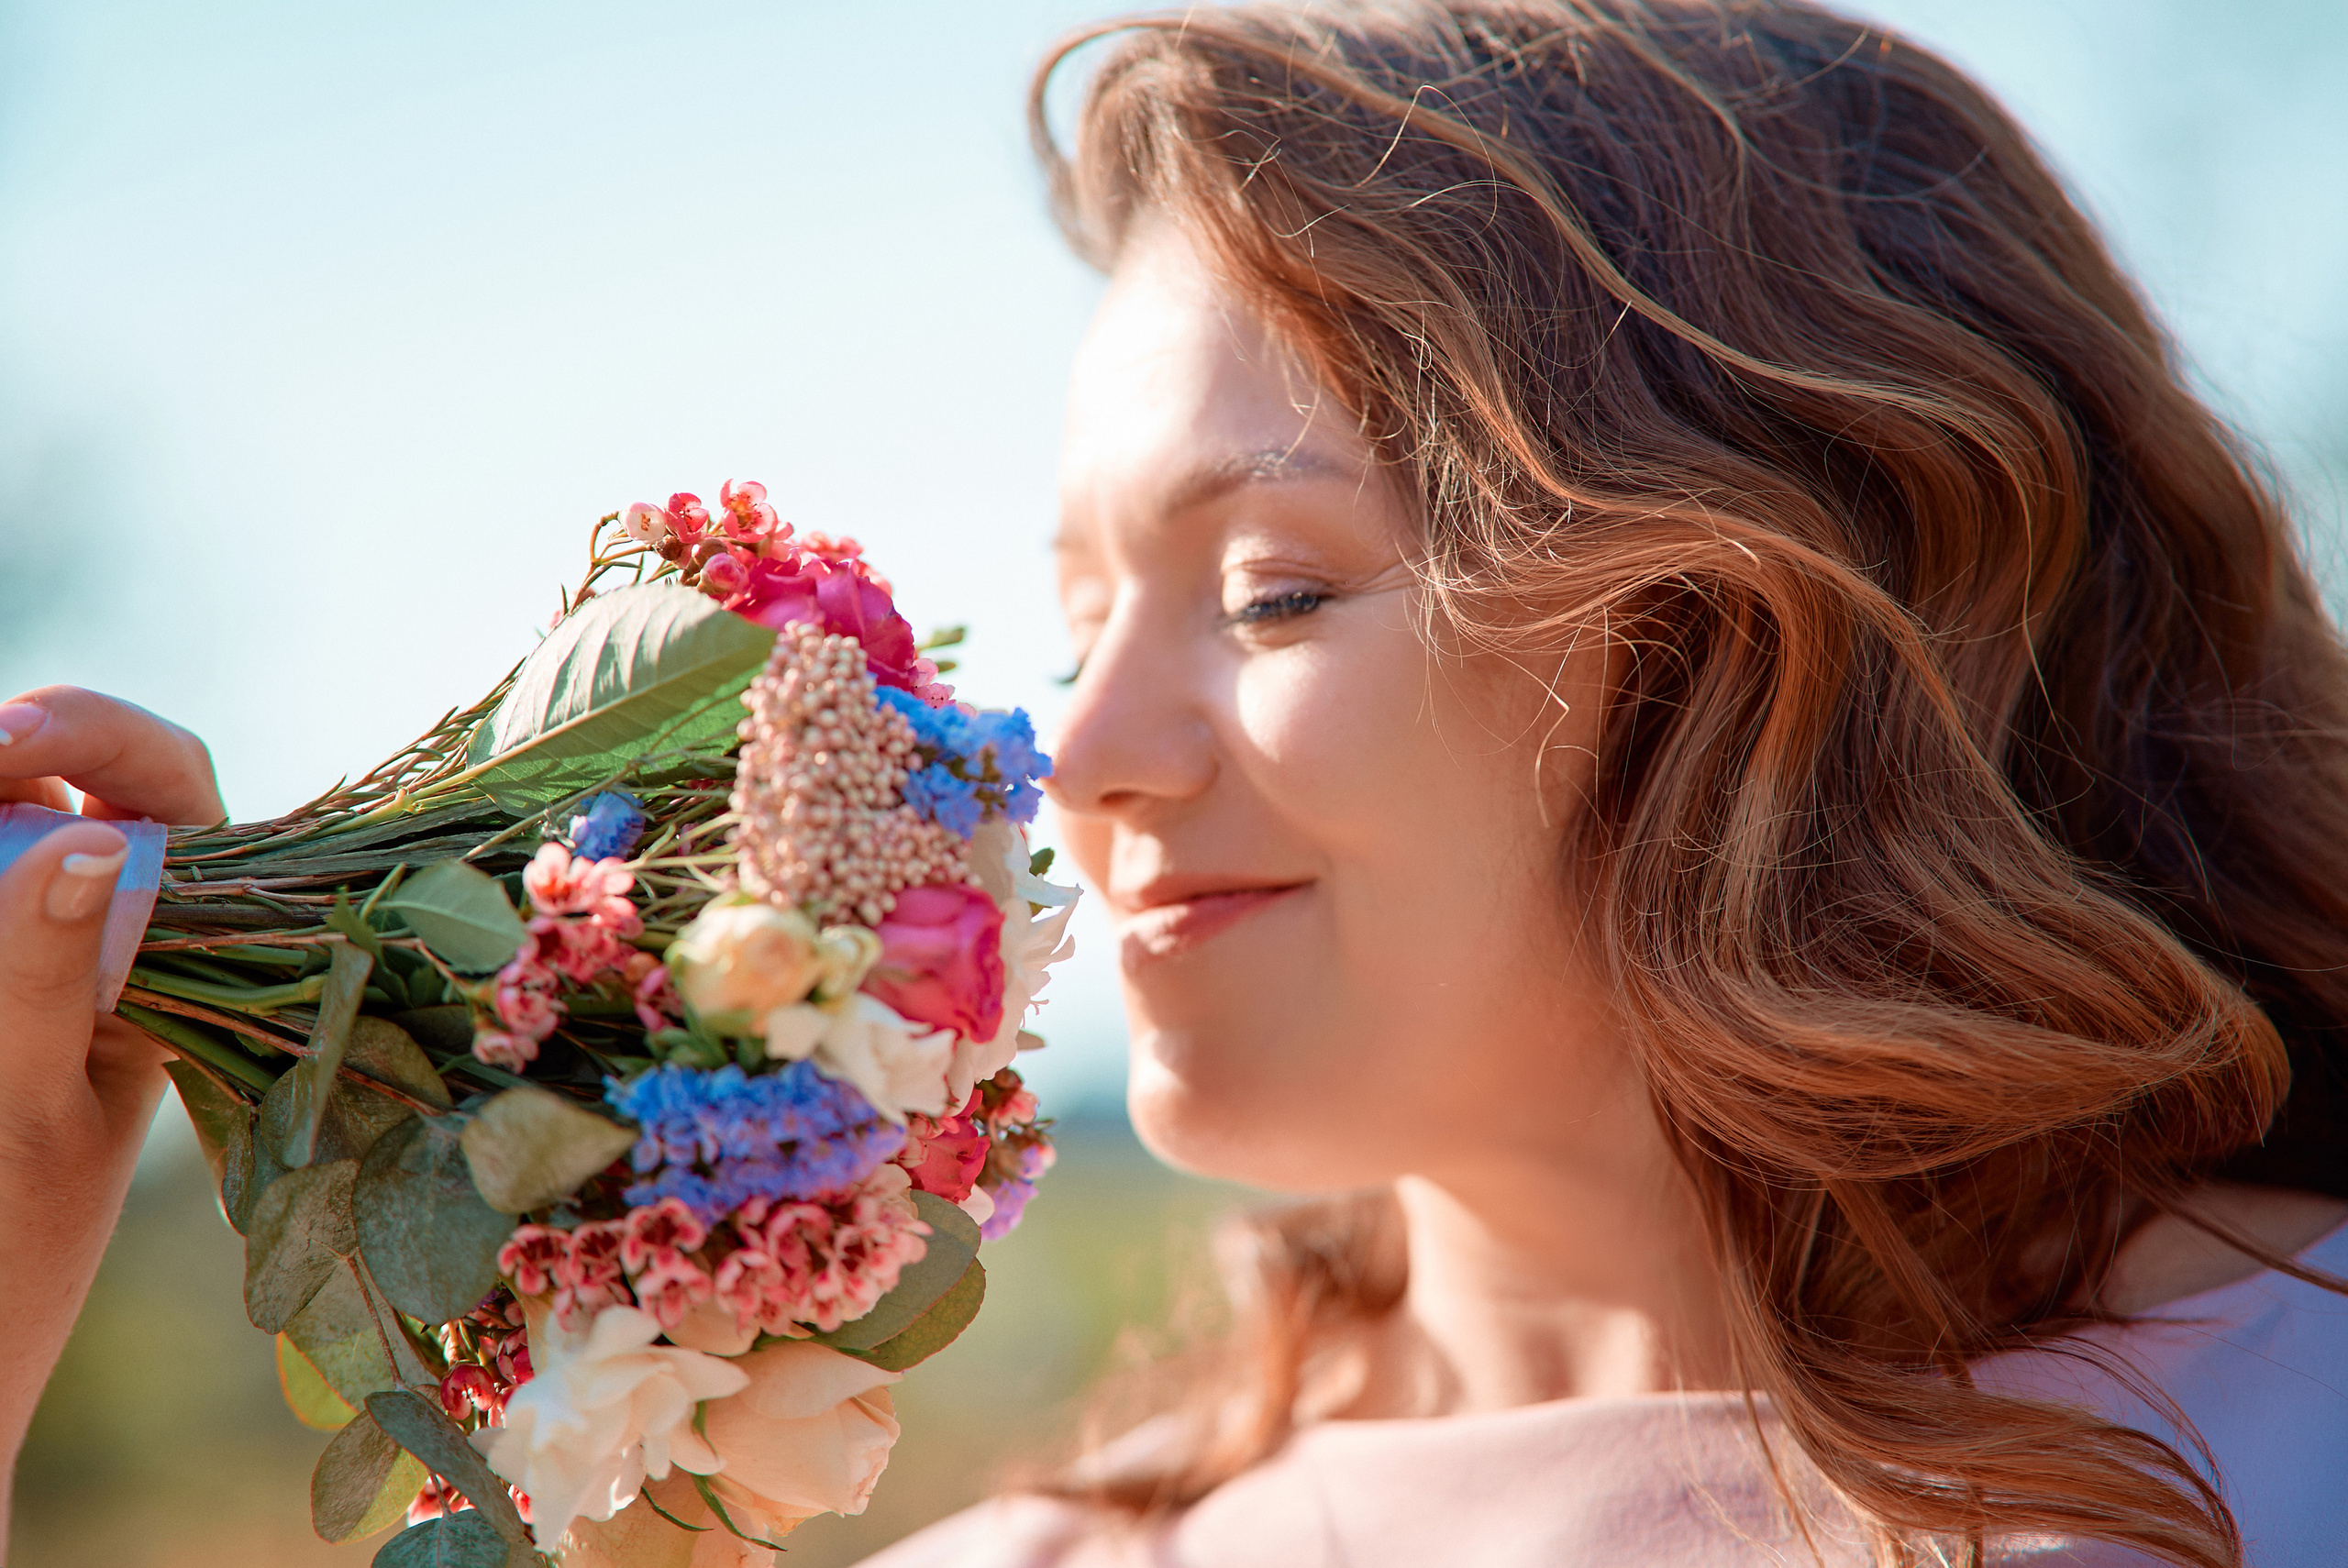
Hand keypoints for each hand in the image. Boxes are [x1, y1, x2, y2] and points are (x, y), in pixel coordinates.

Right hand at [0, 687, 223, 1534]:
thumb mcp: (27, 1111)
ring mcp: (22, 938)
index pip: (166, 783)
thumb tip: (85, 838)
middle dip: (0, 759)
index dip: (96, 733)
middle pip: (45, 775)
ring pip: (1, 825)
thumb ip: (40, 978)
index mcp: (175, 945)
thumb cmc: (2, 1246)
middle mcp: (98, 923)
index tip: (11, 736)